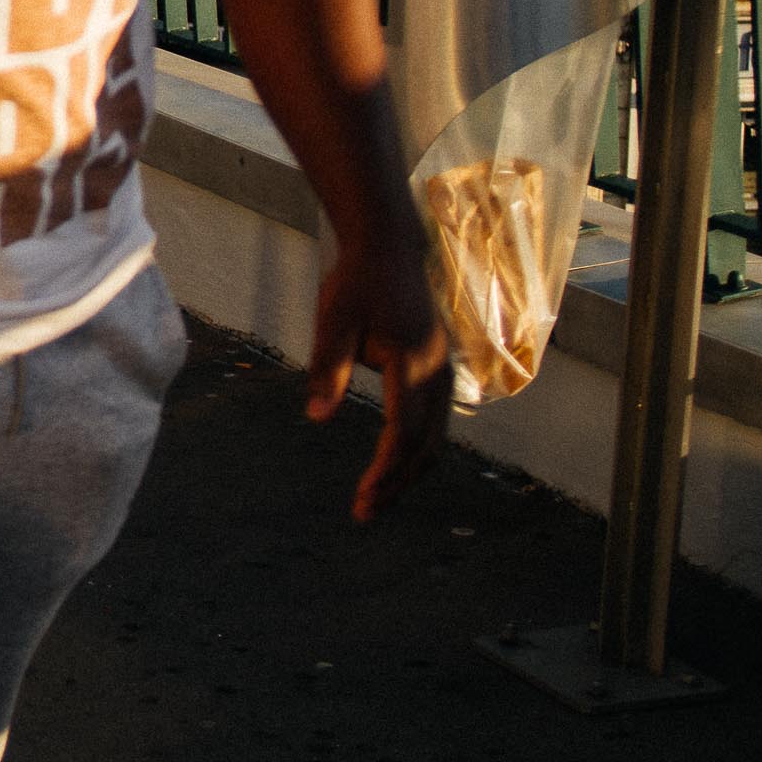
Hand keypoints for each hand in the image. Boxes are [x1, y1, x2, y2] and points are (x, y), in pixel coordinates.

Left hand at [306, 230, 454, 521]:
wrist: (389, 248)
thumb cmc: (356, 283)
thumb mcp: (333, 322)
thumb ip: (327, 369)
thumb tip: (317, 418)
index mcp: (412, 363)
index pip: (404, 432)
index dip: (385, 471)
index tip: (362, 499)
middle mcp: (437, 372)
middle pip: (426, 445)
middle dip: (398, 483)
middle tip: (365, 513)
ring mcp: (444, 370)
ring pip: (437, 437)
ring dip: (410, 472)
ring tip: (377, 498)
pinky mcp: (440, 368)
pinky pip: (437, 421)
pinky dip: (419, 450)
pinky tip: (395, 465)